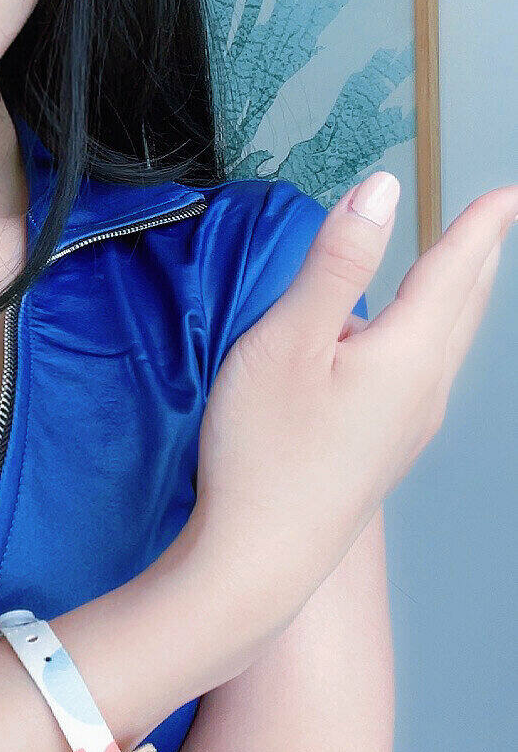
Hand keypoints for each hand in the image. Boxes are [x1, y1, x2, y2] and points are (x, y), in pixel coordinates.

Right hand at [192, 173, 517, 639]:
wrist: (258, 559)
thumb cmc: (262, 454)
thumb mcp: (287, 340)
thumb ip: (335, 262)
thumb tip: (383, 191)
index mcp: (408, 356)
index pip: (457, 268)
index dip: (484, 223)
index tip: (511, 193)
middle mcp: (423, 390)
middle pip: (465, 305)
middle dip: (481, 254)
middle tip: (496, 216)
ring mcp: (408, 424)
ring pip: (447, 340)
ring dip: (456, 292)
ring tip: (456, 262)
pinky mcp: (384, 447)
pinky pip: (423, 371)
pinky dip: (426, 331)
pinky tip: (393, 338)